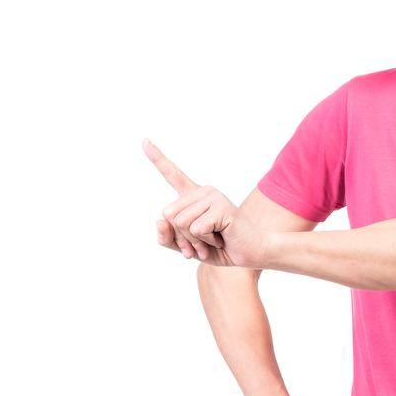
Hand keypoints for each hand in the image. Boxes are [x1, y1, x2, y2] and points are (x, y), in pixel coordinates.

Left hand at [142, 138, 266, 268]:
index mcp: (193, 197)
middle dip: (182, 237)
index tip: (144, 141)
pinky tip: (221, 238)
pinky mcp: (222, 207)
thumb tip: (159, 220)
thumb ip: (168, 238)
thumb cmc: (220, 248)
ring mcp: (213, 196)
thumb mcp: (188, 247)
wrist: (251, 254)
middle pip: (169, 214)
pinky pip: (197, 229)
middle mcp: (202, 192)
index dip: (157, 158)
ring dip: (195, 241)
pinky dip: (206, 241)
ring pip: (182, 223)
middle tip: (203, 243)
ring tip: (214, 240)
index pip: (172, 175)